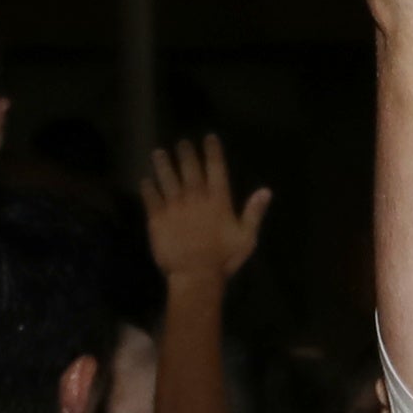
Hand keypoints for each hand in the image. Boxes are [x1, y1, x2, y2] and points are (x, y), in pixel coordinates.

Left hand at [145, 136, 273, 288]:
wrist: (195, 275)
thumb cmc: (224, 258)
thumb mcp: (247, 237)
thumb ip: (254, 212)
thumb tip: (266, 191)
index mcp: (217, 201)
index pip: (215, 169)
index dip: (212, 152)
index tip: (208, 138)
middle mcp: (195, 198)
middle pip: (189, 169)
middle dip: (185, 154)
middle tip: (181, 142)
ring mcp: (174, 207)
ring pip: (167, 179)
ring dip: (163, 164)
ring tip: (158, 152)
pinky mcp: (158, 218)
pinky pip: (151, 198)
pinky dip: (148, 188)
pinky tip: (145, 180)